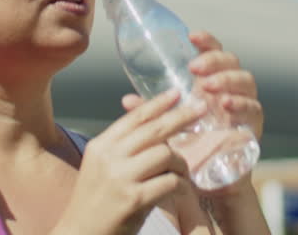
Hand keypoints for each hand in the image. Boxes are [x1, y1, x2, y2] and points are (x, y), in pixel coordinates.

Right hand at [59, 89, 206, 234]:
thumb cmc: (96, 205)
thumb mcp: (101, 168)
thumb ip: (123, 149)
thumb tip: (155, 130)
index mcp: (101, 146)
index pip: (134, 117)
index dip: (158, 103)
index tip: (177, 93)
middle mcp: (108, 157)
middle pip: (154, 129)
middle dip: (182, 117)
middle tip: (202, 109)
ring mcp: (120, 177)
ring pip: (165, 154)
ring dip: (180, 163)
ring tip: (181, 173)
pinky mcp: (134, 198)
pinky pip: (170, 181)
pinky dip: (181, 185)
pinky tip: (181, 190)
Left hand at [121, 30, 263, 141]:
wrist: (207, 185)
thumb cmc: (188, 150)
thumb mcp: (168, 129)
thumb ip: (153, 113)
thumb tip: (128, 100)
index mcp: (209, 83)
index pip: (212, 53)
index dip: (206, 41)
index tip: (191, 35)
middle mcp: (229, 90)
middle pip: (231, 62)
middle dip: (215, 60)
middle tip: (195, 68)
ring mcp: (243, 107)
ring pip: (246, 80)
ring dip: (227, 79)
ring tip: (209, 86)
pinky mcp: (253, 127)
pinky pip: (255, 109)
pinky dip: (242, 104)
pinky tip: (227, 105)